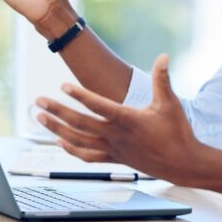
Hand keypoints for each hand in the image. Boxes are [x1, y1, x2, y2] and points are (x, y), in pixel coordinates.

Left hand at [34, 55, 200, 179]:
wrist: (183, 164)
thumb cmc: (177, 133)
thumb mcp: (170, 103)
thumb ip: (162, 79)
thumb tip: (163, 56)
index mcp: (128, 120)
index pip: (98, 106)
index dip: (79, 96)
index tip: (63, 86)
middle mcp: (116, 136)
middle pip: (80, 123)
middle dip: (57, 111)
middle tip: (38, 101)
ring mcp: (113, 149)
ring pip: (78, 140)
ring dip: (56, 129)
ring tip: (41, 119)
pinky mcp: (115, 159)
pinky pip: (88, 156)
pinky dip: (72, 150)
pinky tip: (60, 143)